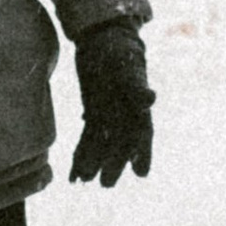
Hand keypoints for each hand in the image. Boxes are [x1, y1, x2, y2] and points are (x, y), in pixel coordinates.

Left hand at [68, 20, 152, 186]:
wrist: (103, 41)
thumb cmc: (120, 52)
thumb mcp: (127, 68)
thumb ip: (137, 87)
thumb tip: (151, 100)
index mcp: (139, 107)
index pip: (143, 134)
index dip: (143, 154)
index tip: (142, 173)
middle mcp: (126, 116)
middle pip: (121, 144)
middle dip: (114, 164)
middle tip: (106, 184)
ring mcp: (110, 117)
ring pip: (102, 145)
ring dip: (94, 162)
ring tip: (84, 181)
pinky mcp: (94, 114)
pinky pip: (87, 139)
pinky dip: (82, 154)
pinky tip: (74, 172)